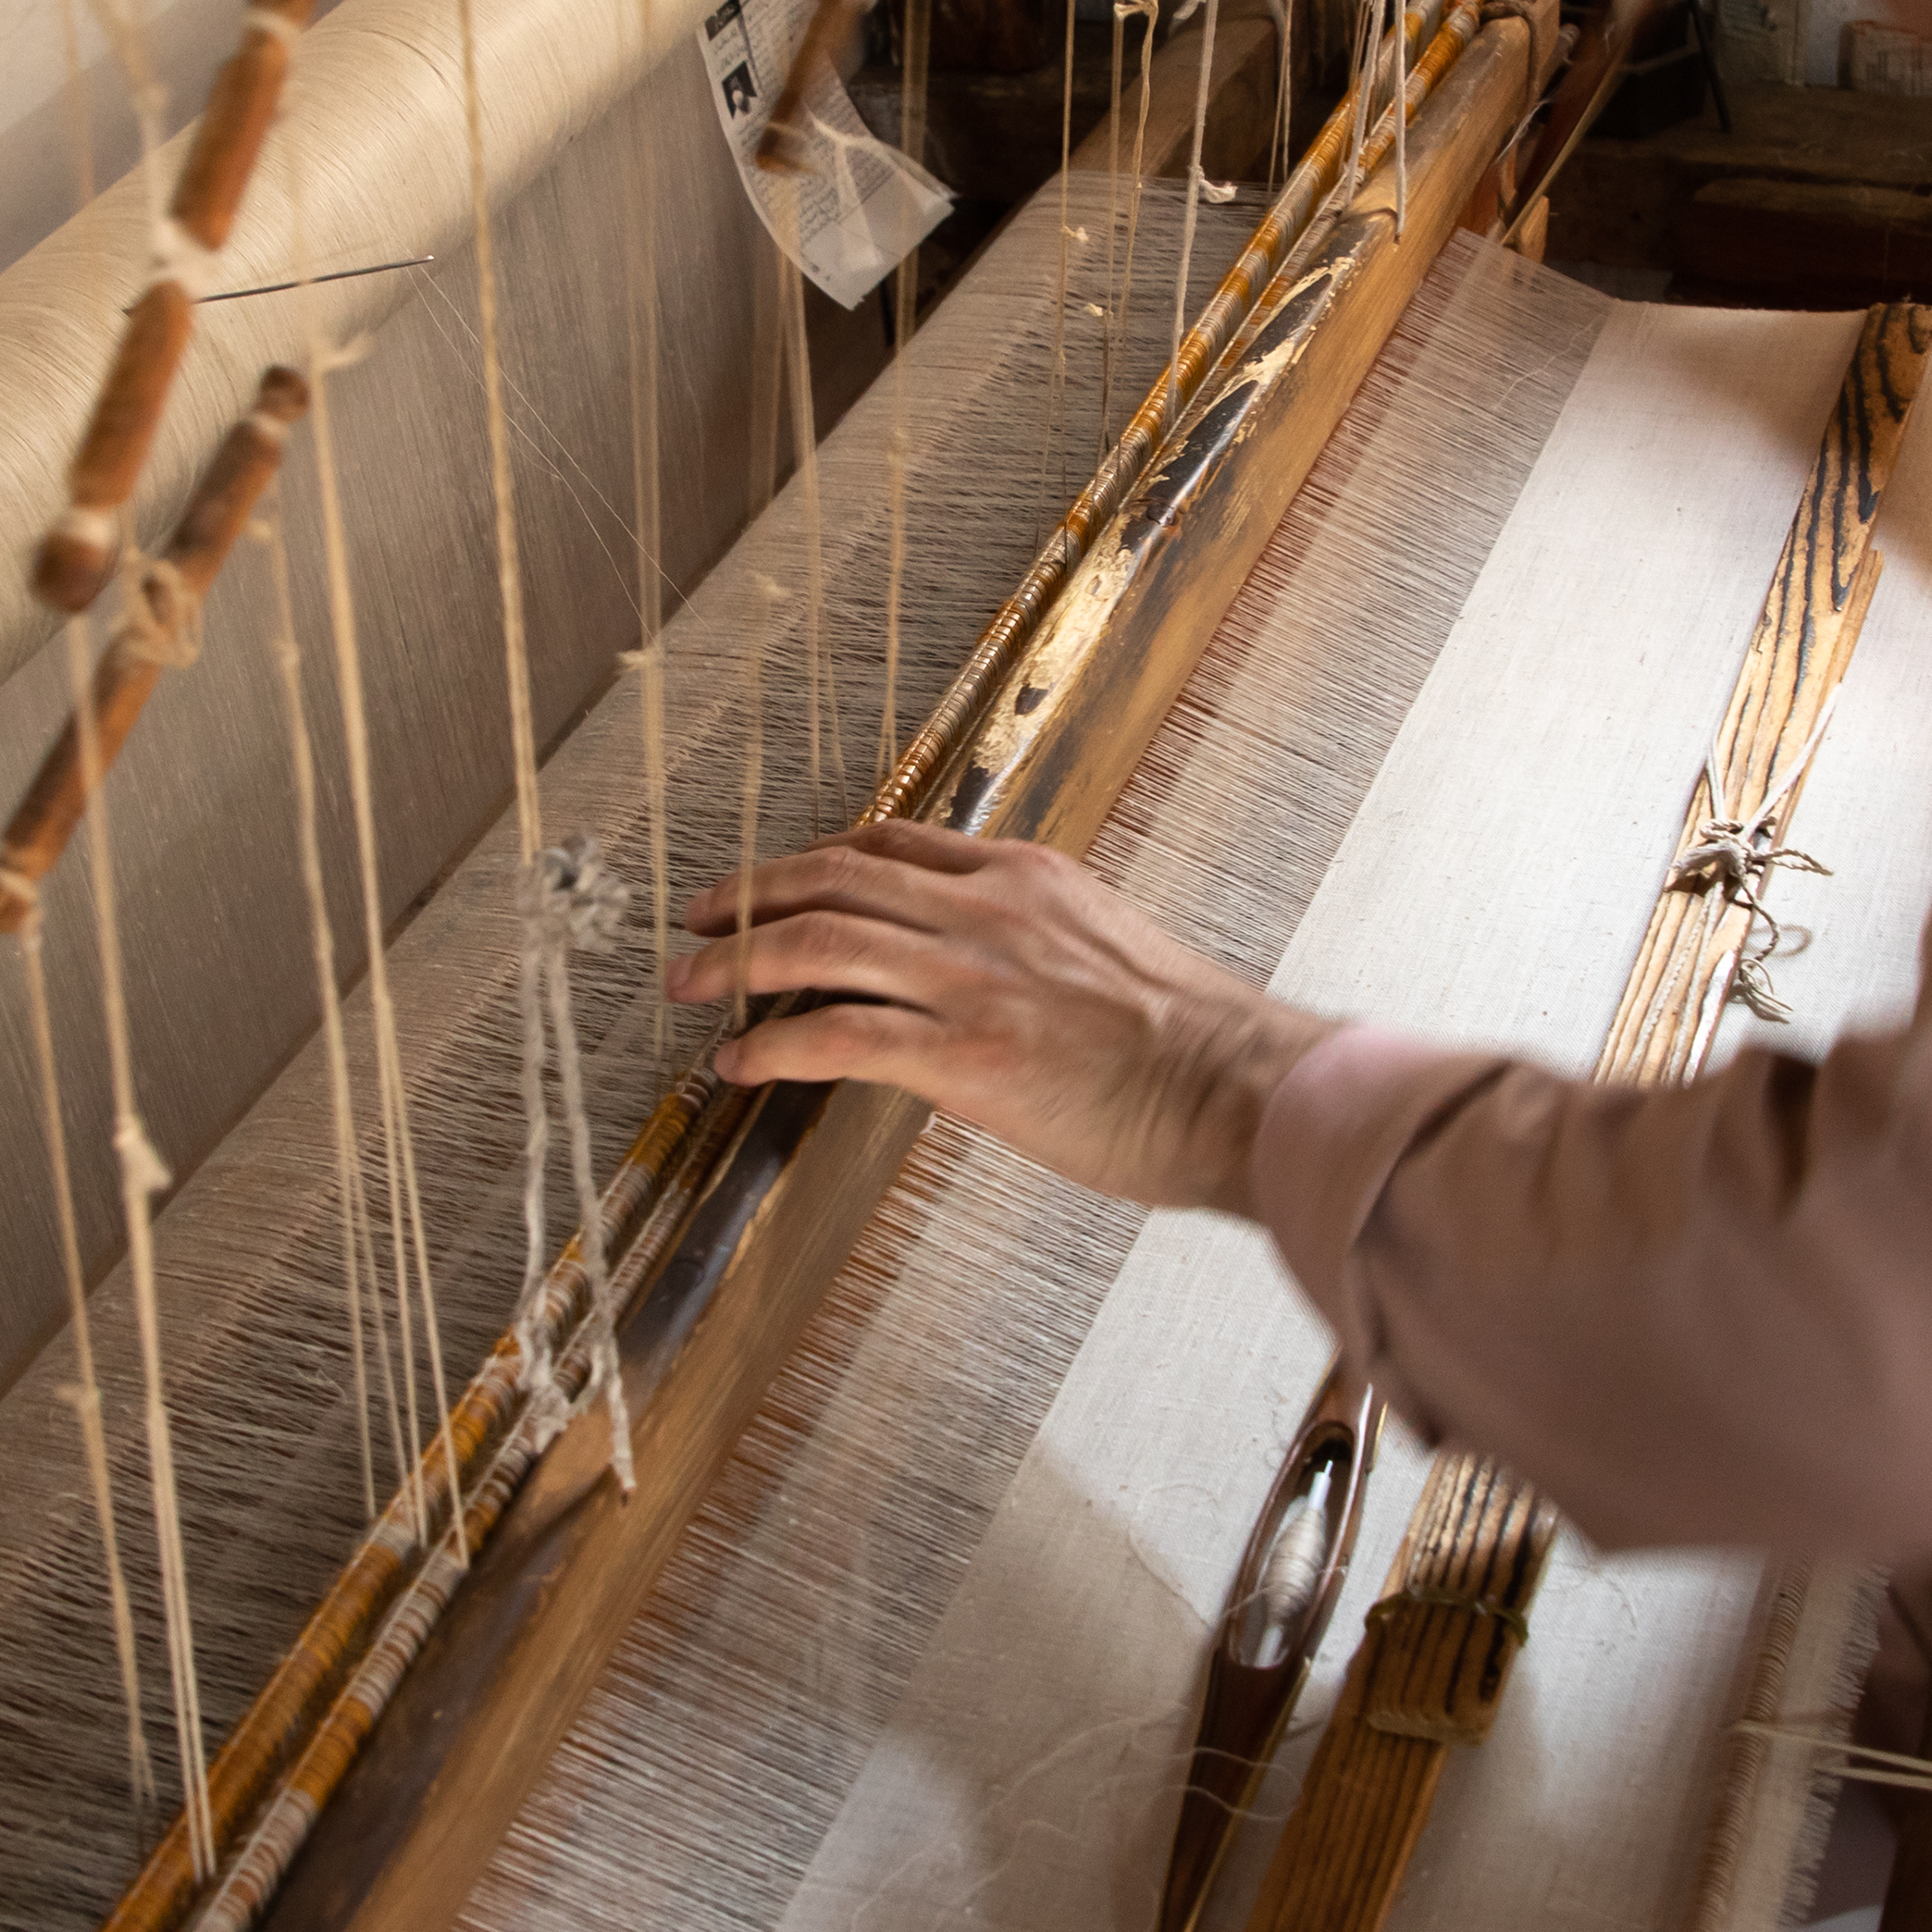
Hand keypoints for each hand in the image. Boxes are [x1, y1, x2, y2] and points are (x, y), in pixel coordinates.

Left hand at [667, 823, 1327, 1217]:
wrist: (1242, 1089)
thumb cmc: (1195, 1043)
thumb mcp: (1108, 951)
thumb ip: (1033, 947)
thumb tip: (981, 984)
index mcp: (1023, 879)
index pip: (890, 843)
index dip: (812, 859)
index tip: (771, 881)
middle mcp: (987, 910)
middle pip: (833, 876)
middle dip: (748, 895)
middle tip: (696, 921)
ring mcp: (973, 978)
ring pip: (819, 943)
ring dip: (736, 962)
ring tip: (688, 987)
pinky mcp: (966, 1053)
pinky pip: (840, 1038)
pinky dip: (773, 1046)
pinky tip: (738, 1063)